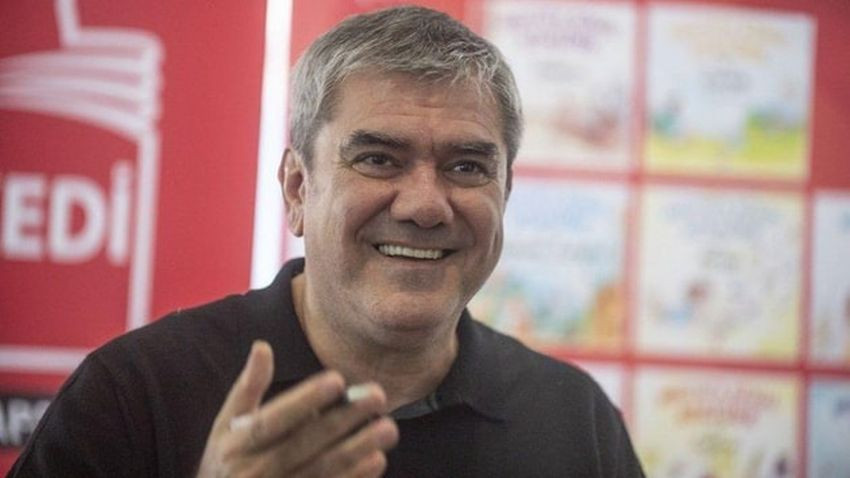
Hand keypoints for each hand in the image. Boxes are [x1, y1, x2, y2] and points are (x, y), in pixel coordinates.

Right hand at [196, 341, 398, 477]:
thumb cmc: (227, 461)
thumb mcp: (226, 425)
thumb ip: (248, 387)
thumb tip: (262, 347)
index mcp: (235, 445)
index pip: (272, 420)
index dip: (305, 400)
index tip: (337, 379)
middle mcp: (254, 472)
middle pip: (304, 444)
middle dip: (344, 420)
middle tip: (378, 396)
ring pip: (322, 470)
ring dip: (357, 450)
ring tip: (387, 428)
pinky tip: (376, 460)